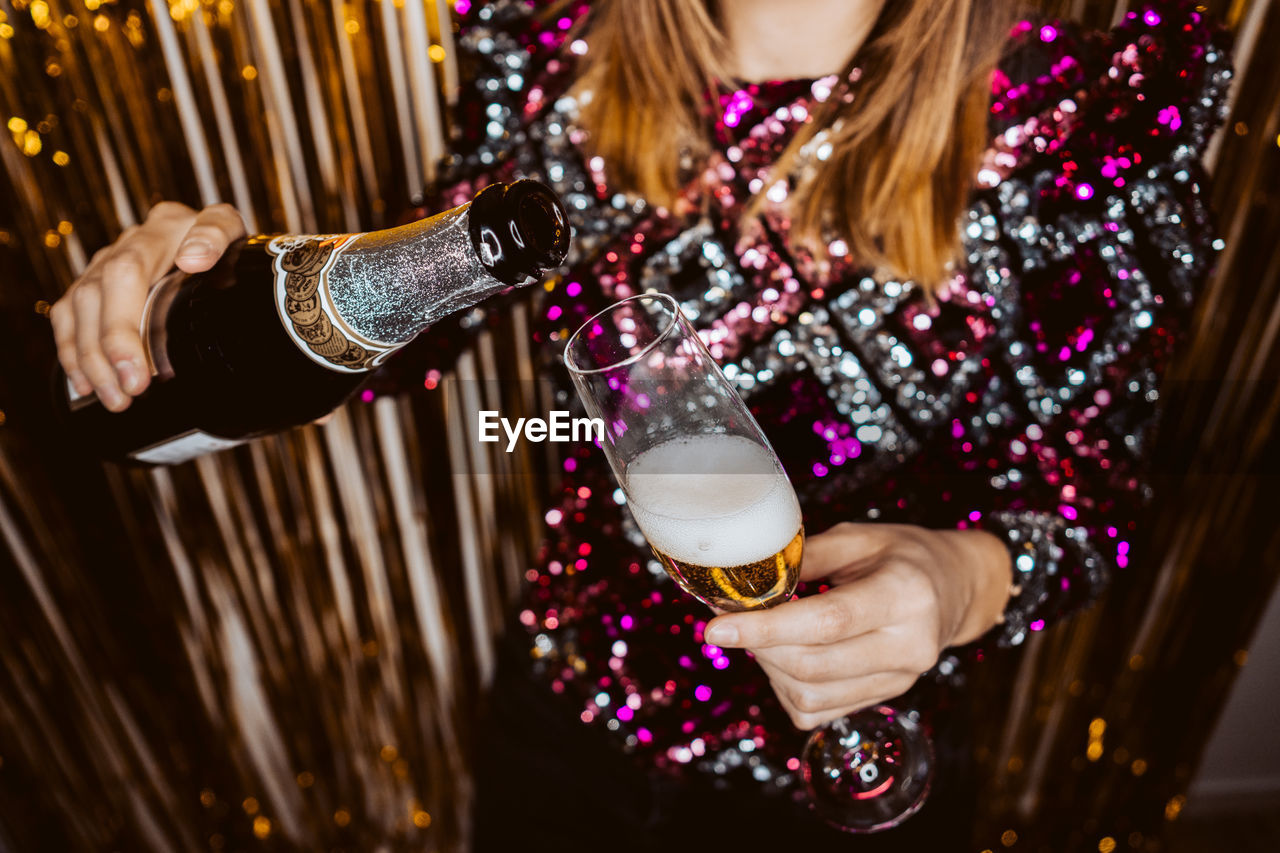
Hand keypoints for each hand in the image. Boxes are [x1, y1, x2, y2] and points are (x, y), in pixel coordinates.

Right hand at [50, 201, 245, 410]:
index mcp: (162, 227)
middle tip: (129, 392)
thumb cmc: (230, 246)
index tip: (138, 369)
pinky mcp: (95, 284)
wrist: (225, 245)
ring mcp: (106, 262)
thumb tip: (192, 259)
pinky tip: (86, 385)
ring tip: (115, 399)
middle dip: (108, 350)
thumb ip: (216, 235)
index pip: (126, 272)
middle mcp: (128, 243)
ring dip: (89, 359)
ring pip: (77, 309)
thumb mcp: (233, 232)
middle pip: (97, 295)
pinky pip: (68, 317)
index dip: (123, 324)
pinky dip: (73, 353)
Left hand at [703, 523, 1010, 728]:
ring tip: (766, 635)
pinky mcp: (887, 699)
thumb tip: (746, 576)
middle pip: (811, 665)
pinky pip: (818, 713)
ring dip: (770, 668)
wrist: (956, 588)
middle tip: (737, 620)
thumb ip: (806, 557)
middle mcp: (909, 646)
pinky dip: (788, 688)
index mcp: (905, 594)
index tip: (715, 628)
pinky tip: (788, 657)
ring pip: (810, 696)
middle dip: (759, 646)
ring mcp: (901, 680)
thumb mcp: (859, 537)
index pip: (826, 622)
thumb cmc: (903, 555)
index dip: (766, 628)